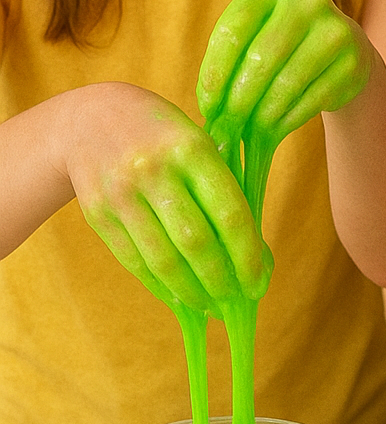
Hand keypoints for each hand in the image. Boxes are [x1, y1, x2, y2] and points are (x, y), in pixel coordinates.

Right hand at [65, 83, 268, 313]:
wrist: (90, 118)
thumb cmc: (163, 136)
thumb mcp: (199, 144)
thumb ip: (222, 191)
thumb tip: (252, 254)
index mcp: (192, 150)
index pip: (229, 214)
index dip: (247, 256)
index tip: (257, 282)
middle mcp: (154, 171)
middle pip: (195, 242)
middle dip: (219, 280)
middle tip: (234, 300)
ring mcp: (121, 194)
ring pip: (161, 258)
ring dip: (189, 290)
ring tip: (208, 305)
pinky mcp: (97, 213)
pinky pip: (133, 259)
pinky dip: (158, 284)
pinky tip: (176, 295)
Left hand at [197, 0, 373, 156]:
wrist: (342, 45)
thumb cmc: (282, 41)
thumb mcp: (254, 33)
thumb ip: (230, 59)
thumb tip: (210, 107)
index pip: (234, 30)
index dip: (216, 71)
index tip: (207, 104)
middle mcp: (308, 3)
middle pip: (262, 57)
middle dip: (240, 97)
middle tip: (228, 123)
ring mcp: (335, 31)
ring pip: (289, 82)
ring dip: (265, 113)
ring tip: (250, 130)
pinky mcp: (352, 62)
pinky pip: (314, 98)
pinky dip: (290, 118)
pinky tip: (277, 129)